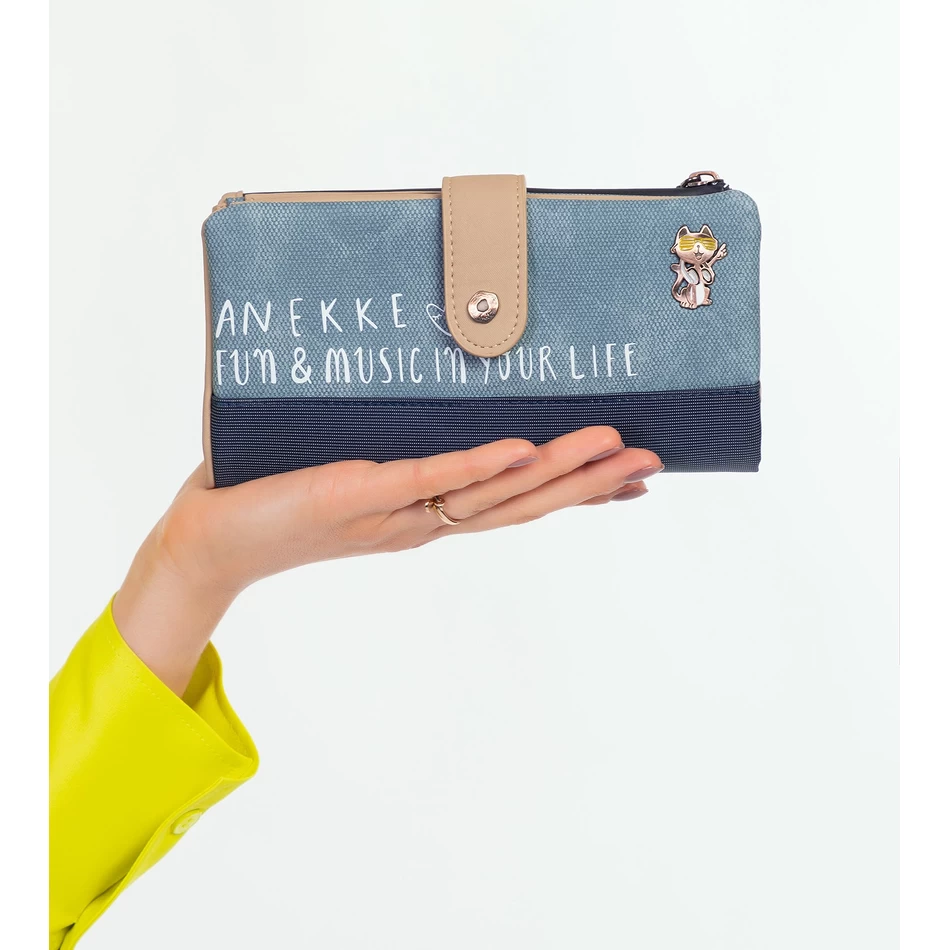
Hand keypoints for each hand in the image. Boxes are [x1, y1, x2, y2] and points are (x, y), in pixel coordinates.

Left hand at [113, 427, 661, 693]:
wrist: (210, 537)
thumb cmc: (280, 495)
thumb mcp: (356, 467)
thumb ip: (399, 444)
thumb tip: (431, 398)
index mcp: (427, 512)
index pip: (514, 503)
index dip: (574, 493)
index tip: (630, 479)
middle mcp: (422, 520)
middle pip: (520, 504)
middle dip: (586, 483)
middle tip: (649, 460)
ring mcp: (394, 512)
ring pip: (489, 496)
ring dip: (553, 473)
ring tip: (612, 447)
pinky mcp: (356, 496)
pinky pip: (427, 480)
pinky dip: (477, 467)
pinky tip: (521, 448)